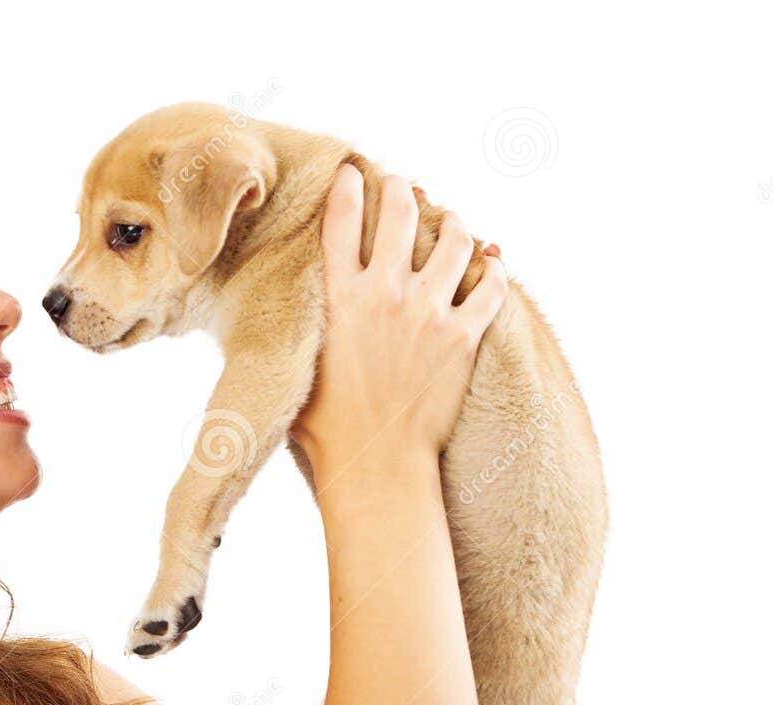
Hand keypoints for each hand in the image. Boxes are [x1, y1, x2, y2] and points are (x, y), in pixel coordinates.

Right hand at [291, 164, 507, 472]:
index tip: (354, 172)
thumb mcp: (296, 363)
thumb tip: (277, 307)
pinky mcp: (463, 337)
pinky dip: (495, 268)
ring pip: (455, 240)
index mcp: (338, 296)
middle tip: (402, 185)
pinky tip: (493, 260)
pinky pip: (491, 286)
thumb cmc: (324, 427)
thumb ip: (298, 324)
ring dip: (454, 222)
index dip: (349, 186)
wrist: (375, 464)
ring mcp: (428, 312)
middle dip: (402, 189)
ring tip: (451, 220)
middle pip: (401, 212)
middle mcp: (385, 293)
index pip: (342, 219)